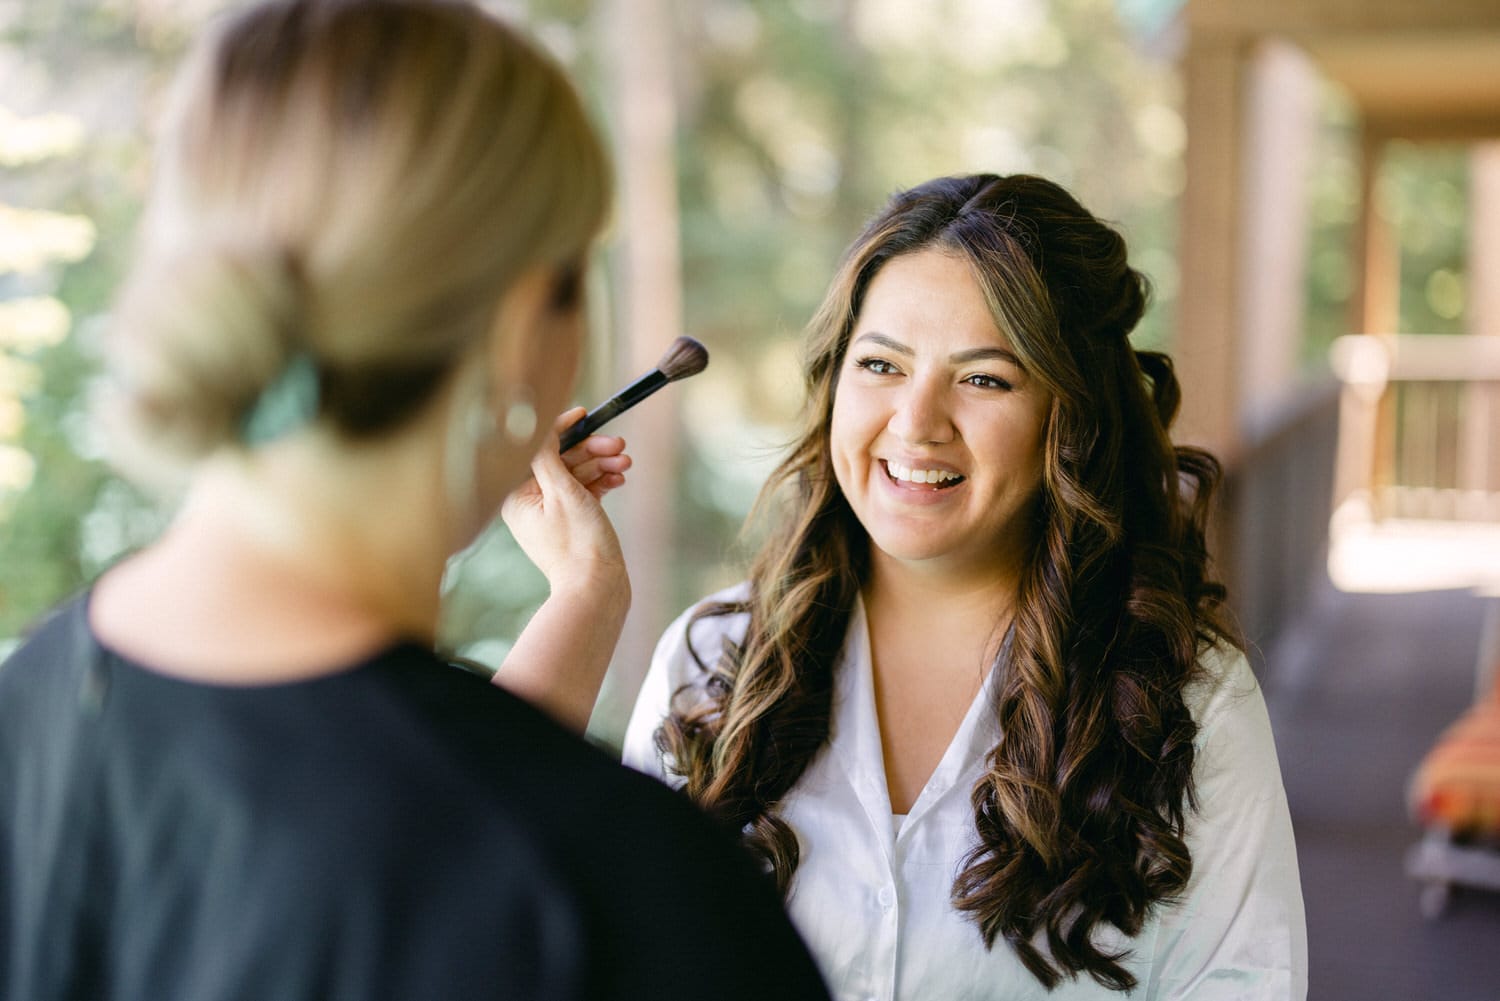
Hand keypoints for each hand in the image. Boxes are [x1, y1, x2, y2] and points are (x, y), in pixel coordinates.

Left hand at [501, 407, 631, 599]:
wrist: (597, 590)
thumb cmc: (578, 544)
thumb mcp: (562, 492)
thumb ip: (547, 456)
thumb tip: (538, 427)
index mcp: (517, 496)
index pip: (538, 450)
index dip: (561, 429)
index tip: (583, 414)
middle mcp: (531, 503)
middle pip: (561, 462)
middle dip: (592, 451)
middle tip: (618, 444)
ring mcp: (552, 514)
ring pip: (577, 476)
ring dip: (602, 465)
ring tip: (626, 463)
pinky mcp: (572, 523)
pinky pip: (585, 493)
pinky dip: (602, 483)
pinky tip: (619, 479)